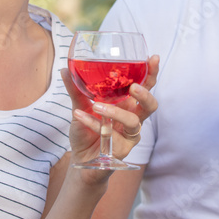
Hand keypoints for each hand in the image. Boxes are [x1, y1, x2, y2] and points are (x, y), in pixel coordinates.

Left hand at [62, 55, 158, 169]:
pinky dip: (94, 124)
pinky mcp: (122, 149)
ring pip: (133, 122)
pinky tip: (79, 117)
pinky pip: (112, 135)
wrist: (80, 160)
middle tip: (133, 87)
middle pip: (150, 105)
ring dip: (115, 112)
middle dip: (145, 94)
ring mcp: (129, 135)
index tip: (153, 58)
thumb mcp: (79, 107)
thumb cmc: (85, 132)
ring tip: (96, 105)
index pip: (144, 87)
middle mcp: (132, 118)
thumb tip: (65, 68)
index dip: (151, 73)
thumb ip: (75, 90)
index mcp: (127, 104)